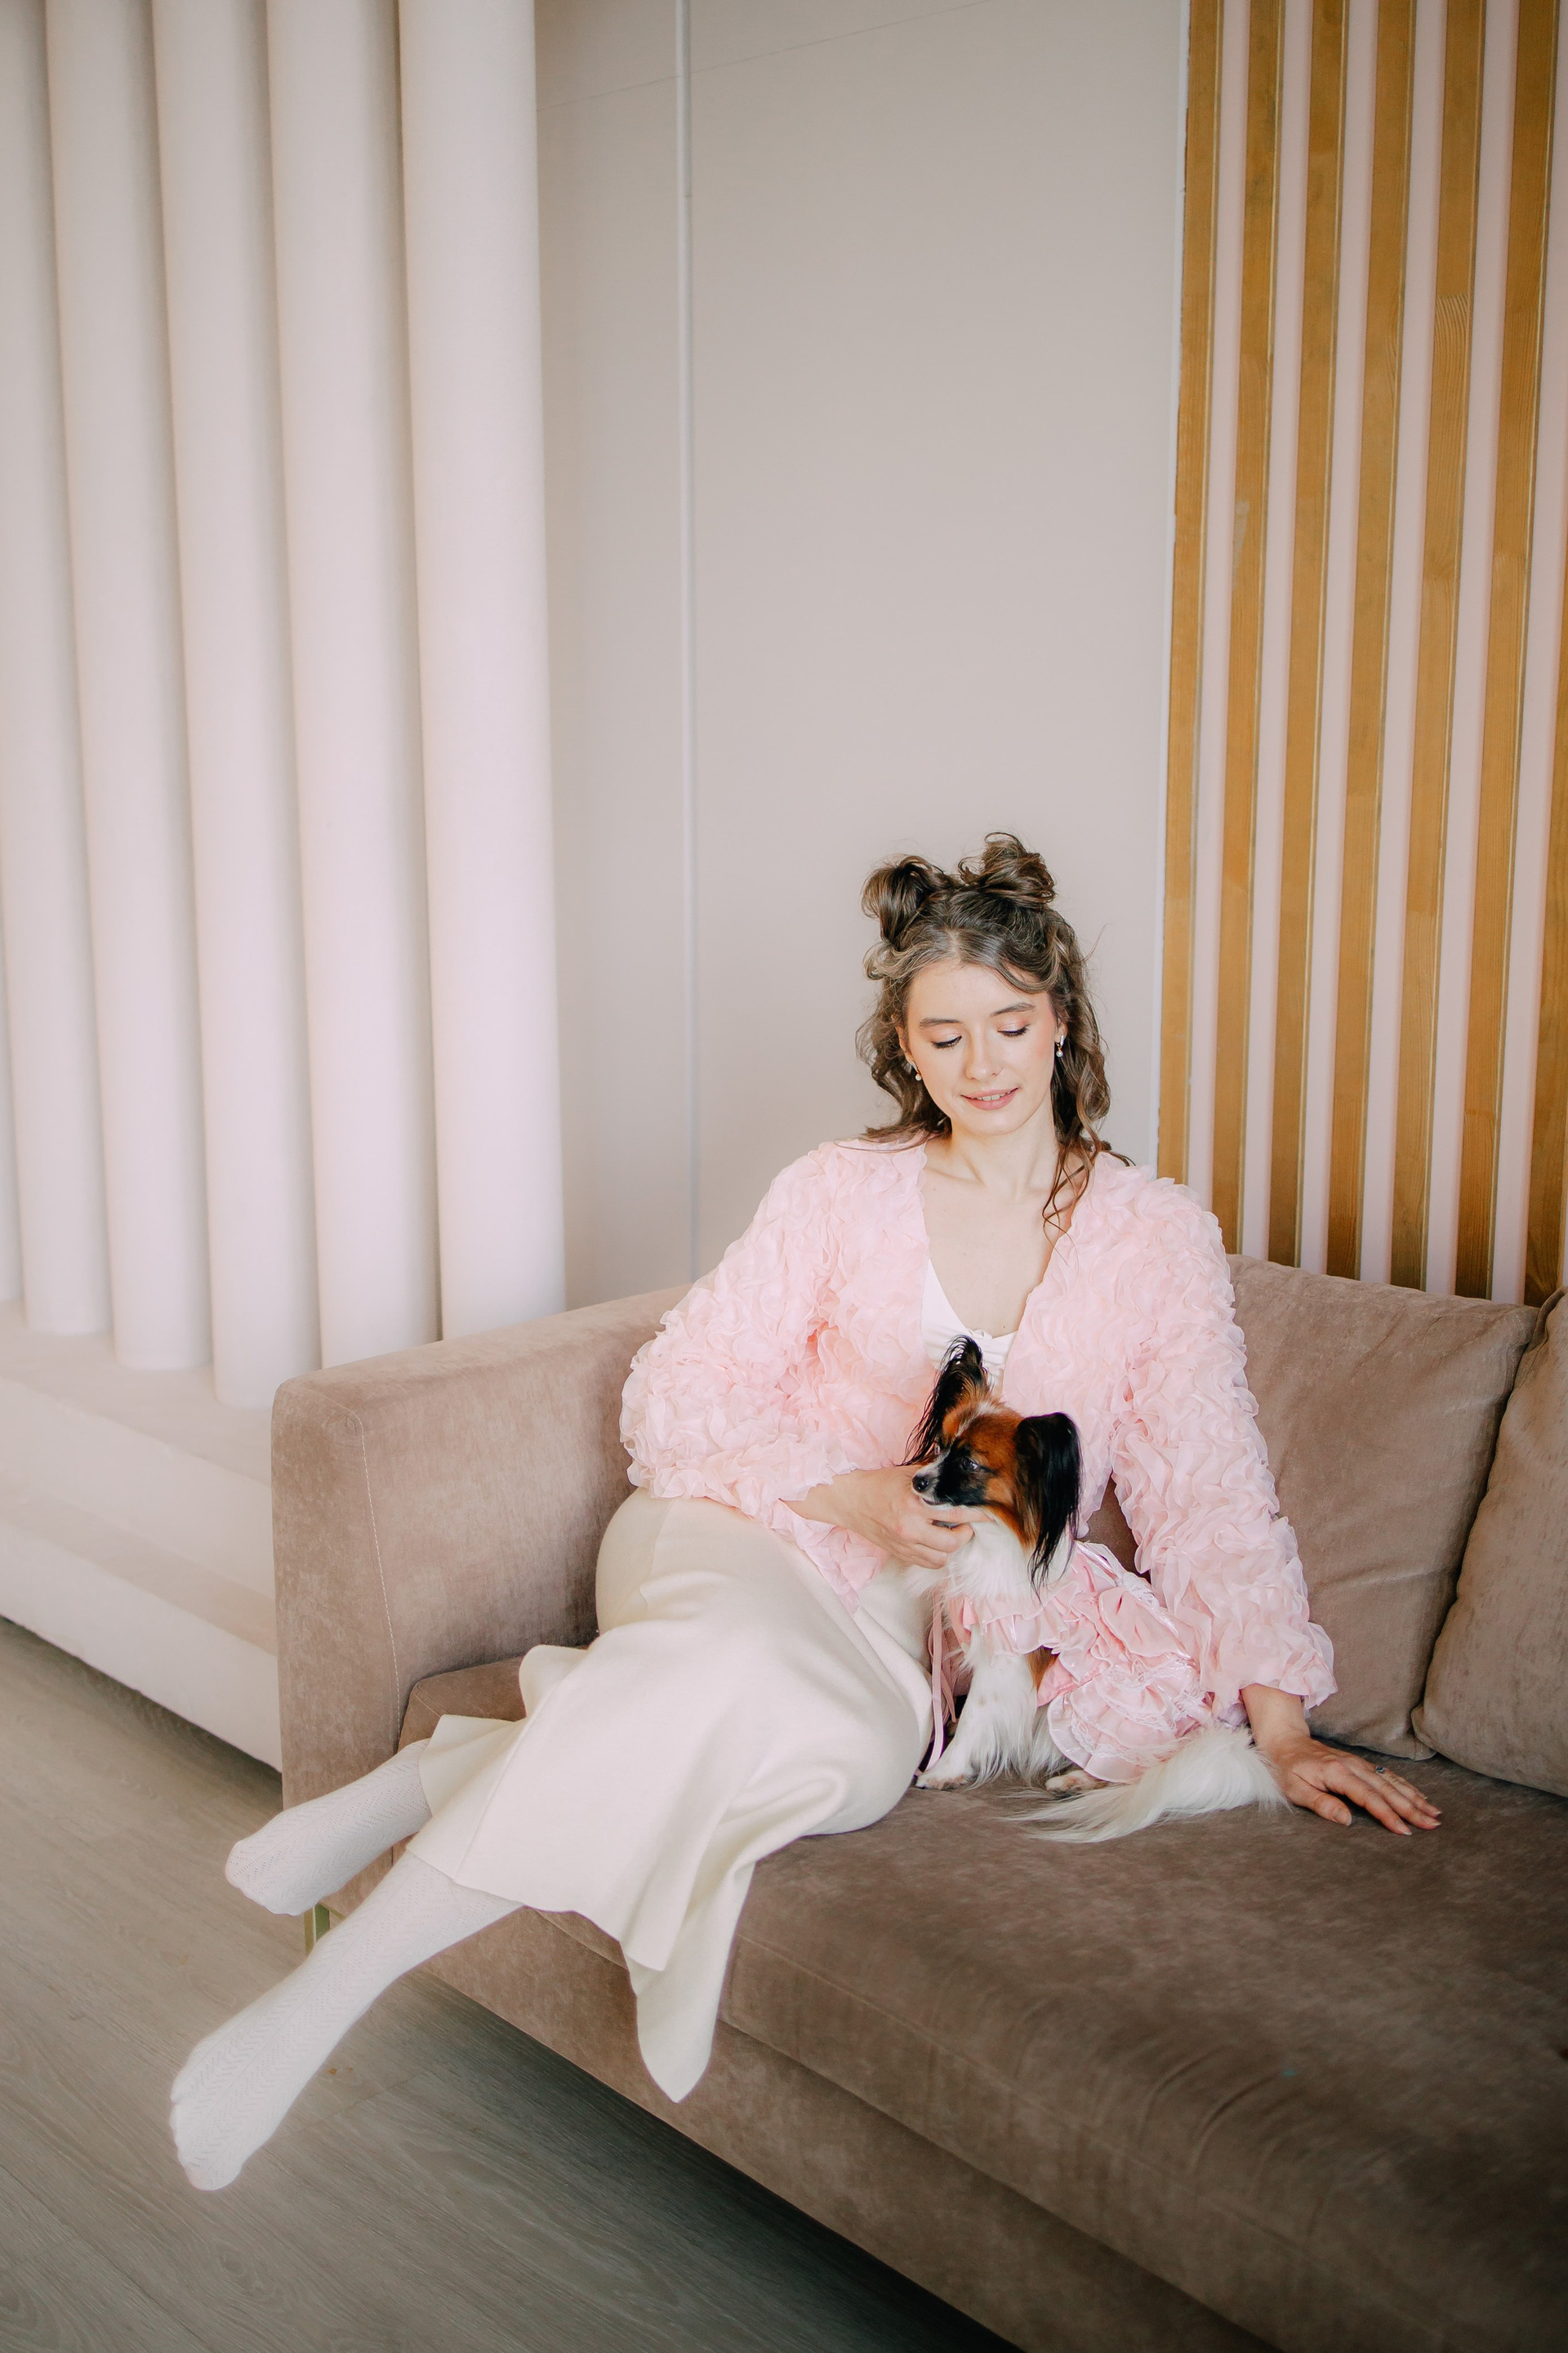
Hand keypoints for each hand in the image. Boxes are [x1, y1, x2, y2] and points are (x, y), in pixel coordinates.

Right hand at [794, 1466, 985, 1571]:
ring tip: (949, 1533)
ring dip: (950, 1547)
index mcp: (914, 1505)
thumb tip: (959, 1471)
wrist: (849, 1500)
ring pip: (941, 1558)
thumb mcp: (908, 1474)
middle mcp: (910, 1528)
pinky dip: (936, 1555)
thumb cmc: (879, 1484)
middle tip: (965, 1524)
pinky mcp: (900, 1554)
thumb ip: (934, 1476)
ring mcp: (904, 1544)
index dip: (977, 1514)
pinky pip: (927, 1563)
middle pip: (952, 1543)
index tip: (989, 1512)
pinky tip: (935, 1541)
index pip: (956, 1512)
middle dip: (965, 1534)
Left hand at [1242, 1684, 1439, 1835]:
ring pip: (1392, 1781)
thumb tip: (1347, 1820)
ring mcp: (1359, 1763)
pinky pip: (1388, 1775)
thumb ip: (1321, 1803)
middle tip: (1433, 1824)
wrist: (1284, 1740)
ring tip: (1434, 1813)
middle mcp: (1353, 1766)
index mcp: (1337, 1773)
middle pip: (1387, 1789)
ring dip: (1414, 1797)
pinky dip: (1406, 1787)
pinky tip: (1419, 1796)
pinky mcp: (1360, 1764)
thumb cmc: (1286, 1768)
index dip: (1388, 1815)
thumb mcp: (1294, 1789)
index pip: (1369, 1798)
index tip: (1405, 1830)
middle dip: (1412, 1808)